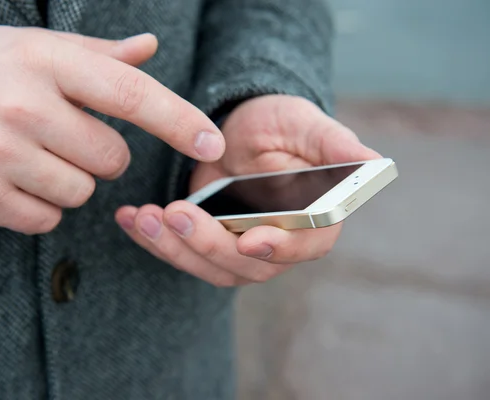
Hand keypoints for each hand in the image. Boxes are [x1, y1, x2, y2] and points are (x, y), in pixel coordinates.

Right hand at [0, 27, 224, 233]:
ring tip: (29, 156)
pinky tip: (11, 180)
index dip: (178, 120)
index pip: (130, 93)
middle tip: (61, 136)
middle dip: (100, 155)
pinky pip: (47, 221)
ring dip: (69, 182)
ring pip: (82, 194)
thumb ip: (97, 56)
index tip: (212, 142)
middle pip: (112, 160)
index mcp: (44, 61)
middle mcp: (22, 105)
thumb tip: (150, 49)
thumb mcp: (34, 49)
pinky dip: (40, 208)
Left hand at [115, 95, 379, 285]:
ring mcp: (238, 247)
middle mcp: (276, 243)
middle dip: (208, 245)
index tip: (250, 239)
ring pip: (207, 265)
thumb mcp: (303, 124)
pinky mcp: (205, 242)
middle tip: (174, 215)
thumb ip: (334, 145)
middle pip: (246, 265)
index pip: (304, 245)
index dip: (280, 247)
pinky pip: (179, 251)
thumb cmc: (279, 123)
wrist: (238, 127)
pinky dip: (152, 239)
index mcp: (313, 219)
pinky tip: (129, 218)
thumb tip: (375, 162)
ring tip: (143, 216)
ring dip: (173, 247)